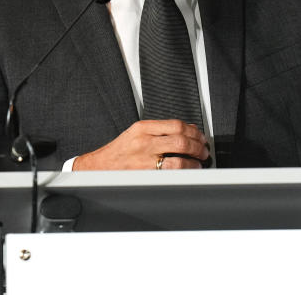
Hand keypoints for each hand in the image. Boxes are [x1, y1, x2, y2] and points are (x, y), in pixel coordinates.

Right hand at [72, 120, 208, 169]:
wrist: (97, 168)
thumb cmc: (119, 151)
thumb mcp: (138, 133)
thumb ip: (162, 130)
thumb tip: (190, 130)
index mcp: (143, 128)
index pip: (176, 125)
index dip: (194, 131)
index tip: (200, 136)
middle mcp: (143, 142)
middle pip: (180, 141)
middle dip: (198, 146)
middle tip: (203, 151)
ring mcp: (144, 160)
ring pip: (178, 159)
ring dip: (194, 161)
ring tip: (198, 162)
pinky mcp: (144, 176)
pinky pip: (169, 174)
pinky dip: (183, 173)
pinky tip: (188, 171)